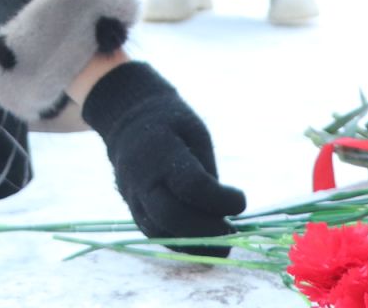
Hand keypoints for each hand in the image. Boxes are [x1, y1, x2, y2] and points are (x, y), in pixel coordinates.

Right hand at [80, 62, 244, 257]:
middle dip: (205, 230)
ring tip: (222, 242)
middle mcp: (140, 177)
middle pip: (170, 215)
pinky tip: (203, 241)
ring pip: (160, 231)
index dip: (220, 199)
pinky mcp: (132, 210)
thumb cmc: (170, 124)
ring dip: (194, 243)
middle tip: (231, 233)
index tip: (241, 201)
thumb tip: (222, 210)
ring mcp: (132, 197)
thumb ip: (206, 170)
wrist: (127, 123)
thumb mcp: (195, 132)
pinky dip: (181, 242)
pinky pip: (155, 234)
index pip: (191, 185)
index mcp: (159, 150)